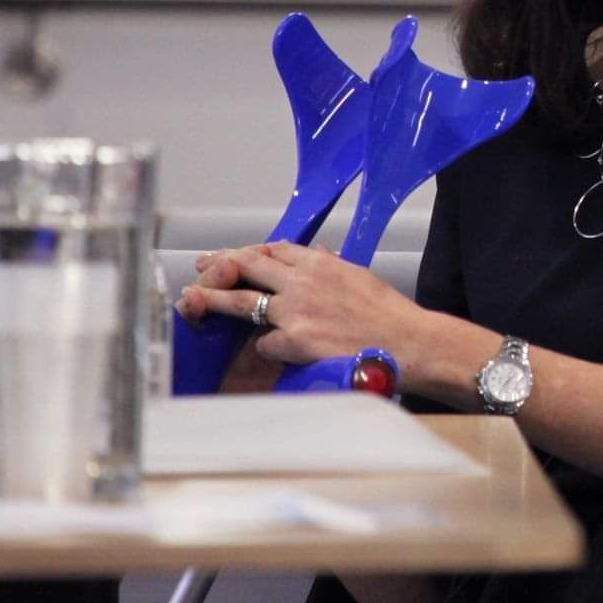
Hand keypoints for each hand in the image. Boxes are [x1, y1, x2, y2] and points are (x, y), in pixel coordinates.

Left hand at [174, 242, 416, 366]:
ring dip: (214, 299)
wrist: (408, 342)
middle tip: (201, 269)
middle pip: (248, 266)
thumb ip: (332, 266)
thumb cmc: (390, 314)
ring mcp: (295, 311)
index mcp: (321, 263)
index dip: (249, 252)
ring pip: (241, 300)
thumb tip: (317, 254)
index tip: (234, 255)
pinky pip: (264, 343)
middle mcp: (303, 281)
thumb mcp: (360, 276)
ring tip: (194, 300)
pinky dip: (265, 347)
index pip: (274, 249)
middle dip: (220, 266)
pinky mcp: (294, 341)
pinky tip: (274, 353)